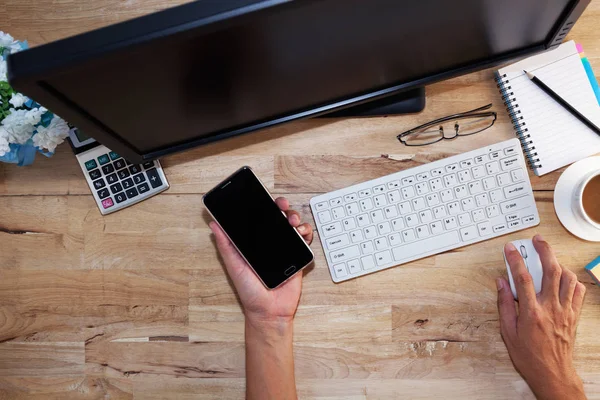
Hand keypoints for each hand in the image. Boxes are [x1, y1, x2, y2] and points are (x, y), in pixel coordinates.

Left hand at [209, 197, 312, 324]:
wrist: (269, 312)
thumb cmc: (249, 292)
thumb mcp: (234, 266)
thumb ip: (225, 245)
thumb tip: (214, 225)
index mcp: (254, 243)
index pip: (259, 218)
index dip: (262, 206)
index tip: (262, 197)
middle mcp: (270, 243)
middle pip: (278, 217)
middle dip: (282, 207)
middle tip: (281, 205)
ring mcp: (285, 248)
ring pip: (293, 225)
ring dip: (295, 217)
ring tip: (292, 221)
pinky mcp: (298, 257)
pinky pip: (304, 240)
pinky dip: (305, 233)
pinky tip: (302, 232)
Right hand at [497, 234, 585, 399]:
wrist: (552, 373)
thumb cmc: (529, 356)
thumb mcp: (507, 331)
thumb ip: (503, 304)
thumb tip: (501, 283)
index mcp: (531, 312)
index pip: (523, 277)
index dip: (515, 259)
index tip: (510, 248)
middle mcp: (551, 308)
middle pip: (551, 270)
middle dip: (544, 250)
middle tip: (537, 240)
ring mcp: (565, 311)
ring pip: (567, 278)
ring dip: (558, 263)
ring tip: (549, 258)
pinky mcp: (573, 315)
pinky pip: (578, 291)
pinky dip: (571, 280)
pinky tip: (563, 278)